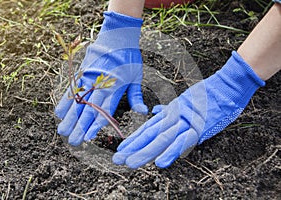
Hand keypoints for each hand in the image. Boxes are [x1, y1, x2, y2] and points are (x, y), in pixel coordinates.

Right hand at [55, 12, 147, 145]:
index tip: (88, 137)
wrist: (117, 35)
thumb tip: (143, 112)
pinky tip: (60, 113)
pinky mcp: (81, 72)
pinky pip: (72, 89)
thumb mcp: (137, 76)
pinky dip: (65, 101)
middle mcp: (99, 84)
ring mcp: (88, 78)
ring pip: (77, 101)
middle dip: (80, 127)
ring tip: (62, 131)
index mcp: (114, 87)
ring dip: (69, 118)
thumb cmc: (129, 57)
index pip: (104, 110)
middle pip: (88, 109)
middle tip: (73, 141)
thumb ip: (136, 96)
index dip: (95, 124)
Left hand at [113, 51, 264, 168]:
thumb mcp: (185, 101)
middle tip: (117, 159)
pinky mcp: (200, 127)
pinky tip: (160, 162)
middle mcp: (175, 117)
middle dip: (133, 148)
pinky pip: (184, 141)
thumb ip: (169, 109)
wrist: (227, 84)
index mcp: (171, 113)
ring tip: (131, 163)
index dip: (134, 139)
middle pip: (150, 134)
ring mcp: (186, 122)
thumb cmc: (209, 94)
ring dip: (146, 152)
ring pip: (162, 138)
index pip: (148, 128)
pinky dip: (172, 151)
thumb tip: (155, 112)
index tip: (121, 148)